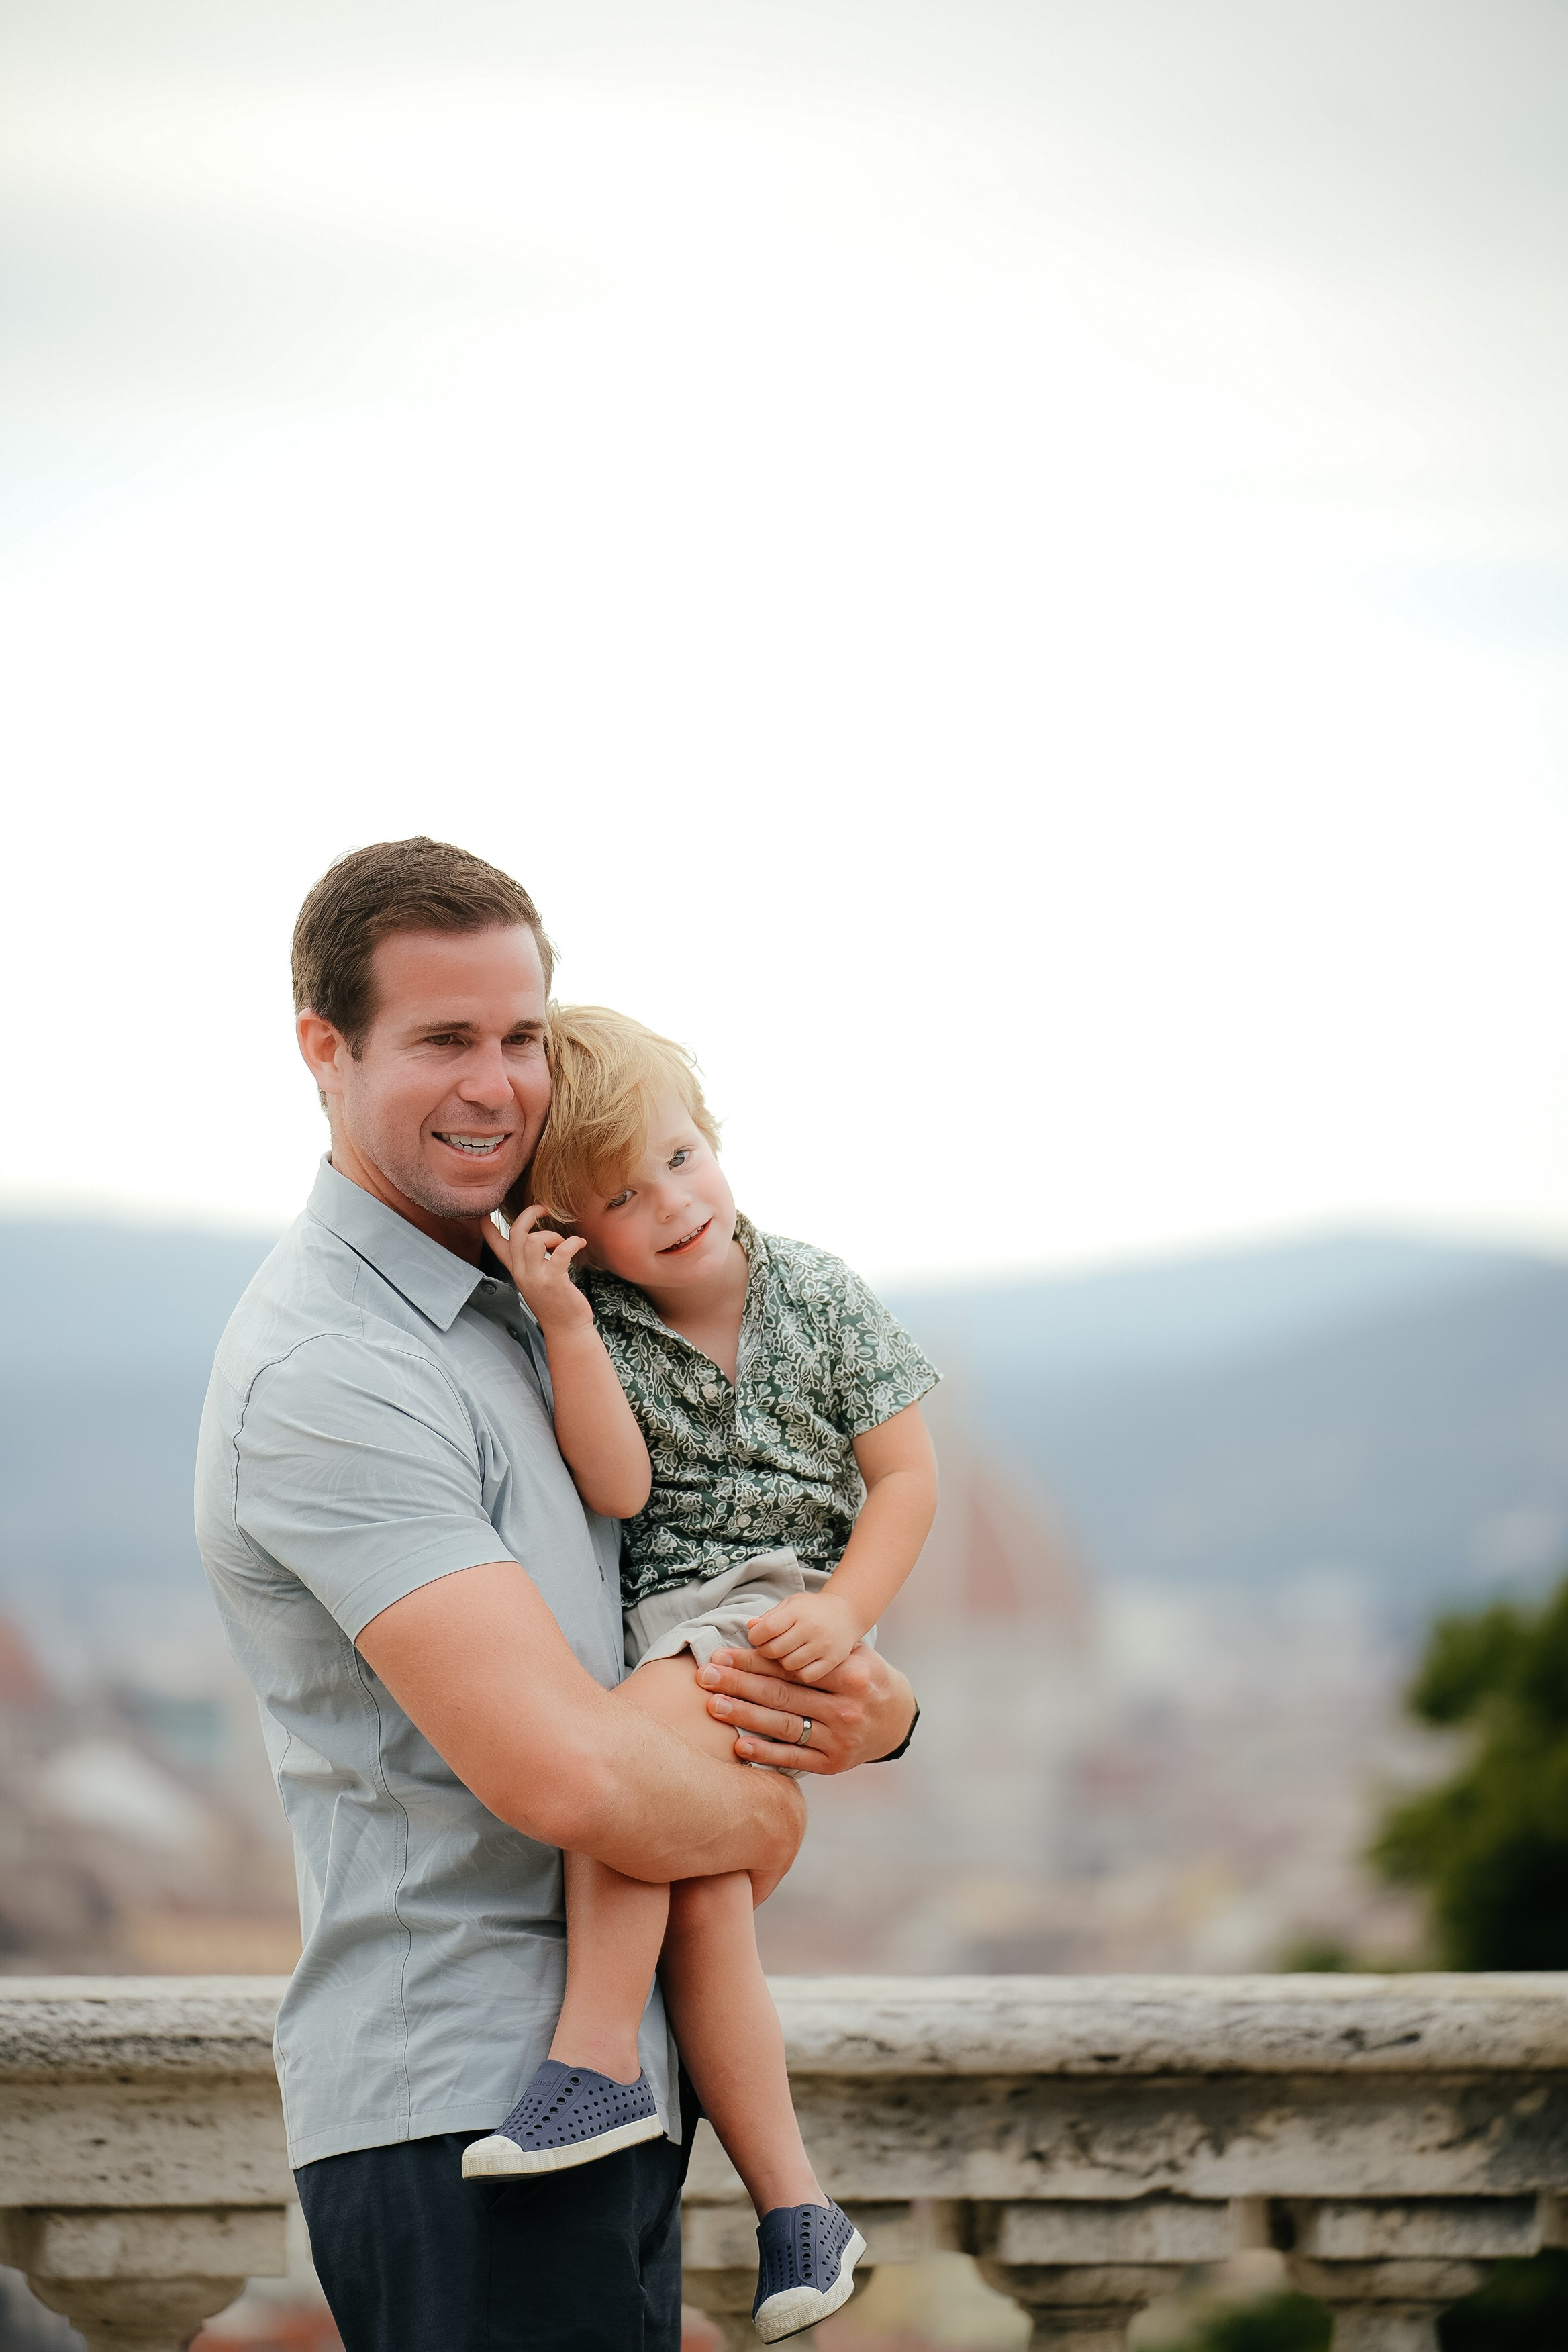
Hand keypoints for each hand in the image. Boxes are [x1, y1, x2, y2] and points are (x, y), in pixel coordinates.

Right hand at [490, 1205, 592, 1339]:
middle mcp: (522, 1272)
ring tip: (562, 1244)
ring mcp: (536, 1277)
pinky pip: (561, 1251)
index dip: (487, 1227)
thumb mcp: (536, 1279)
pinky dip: (572, 1243)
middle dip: (530, 1214)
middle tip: (544, 1210)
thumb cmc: (556, 1302)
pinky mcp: (554, 1281)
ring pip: (534, 1240)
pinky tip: (579, 1244)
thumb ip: (532, 1260)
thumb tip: (536, 1239)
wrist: (566, 1329)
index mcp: (517, 1270)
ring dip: (552, 1235)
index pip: (496, 1245)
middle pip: (516, 1233)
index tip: (481, 1214)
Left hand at [696, 1641, 916, 1774]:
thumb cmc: (867, 1678)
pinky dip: (766, 1753)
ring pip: (784, 1726)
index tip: (722, 1654)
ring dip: (745, 1715)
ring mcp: (839, 1739)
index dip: (754, 1661)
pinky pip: (794, 1758)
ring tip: (713, 1705)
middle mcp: (845, 1709)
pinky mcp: (832, 1764)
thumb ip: (814, 1645)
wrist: (897, 1720)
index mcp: (851, 1677)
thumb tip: (757, 1627)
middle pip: (783, 1695)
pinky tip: (739, 1745)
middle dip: (740, 1684)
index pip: (792, 1668)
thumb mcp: (854, 1653)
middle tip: (706, 1676)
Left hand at [745, 1589, 863, 1682]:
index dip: (756, 1636)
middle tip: (769, 1648)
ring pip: (789, 1665)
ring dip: (781, 1663)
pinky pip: (806, 1676)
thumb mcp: (790, 1604)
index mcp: (798, 1611)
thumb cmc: (812, 1609)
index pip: (767, 1628)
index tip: (757, 1637)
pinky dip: (798, 1673)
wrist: (846, 1613)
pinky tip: (799, 1663)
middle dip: (765, 1651)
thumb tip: (750, 1627)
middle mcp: (812, 1628)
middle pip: (775, 1649)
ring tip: (786, 1654)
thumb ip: (769, 1616)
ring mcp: (823, 1646)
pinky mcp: (832, 1660)